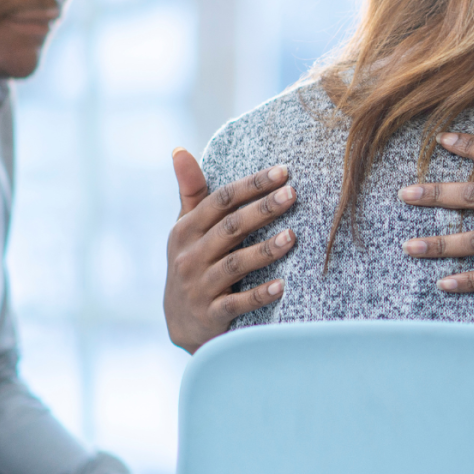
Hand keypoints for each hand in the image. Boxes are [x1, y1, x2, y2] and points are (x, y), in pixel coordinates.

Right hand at [163, 149, 297, 352]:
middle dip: (262, 210)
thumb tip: (180, 149)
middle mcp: (189, 256)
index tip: (283, 171)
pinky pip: (237, 303)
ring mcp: (199, 286)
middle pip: (230, 228)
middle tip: (293, 194)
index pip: (220, 200)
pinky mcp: (210, 314)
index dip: (251, 185)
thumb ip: (191, 192)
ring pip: (234, 265)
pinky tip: (282, 285)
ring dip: (264, 250)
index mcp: (186, 230)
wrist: (182, 324)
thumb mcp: (185, 229)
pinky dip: (259, 294)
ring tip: (293, 236)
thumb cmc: (192, 264)